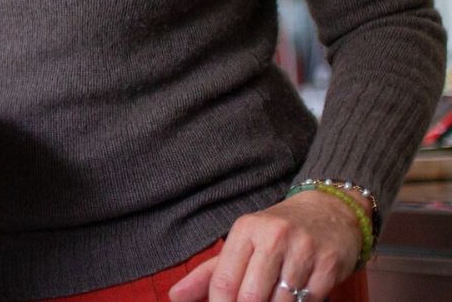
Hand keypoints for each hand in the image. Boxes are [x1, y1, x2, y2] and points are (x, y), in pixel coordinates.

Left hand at [168, 191, 363, 301]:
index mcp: (246, 230)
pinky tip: (293, 300)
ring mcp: (304, 251)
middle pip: (250, 296)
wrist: (330, 212)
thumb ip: (208, 273)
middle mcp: (274, 237)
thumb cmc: (276, 233)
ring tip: (269, 300)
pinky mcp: (330, 266)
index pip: (223, 281)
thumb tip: (175, 296)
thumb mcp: (241, 244)